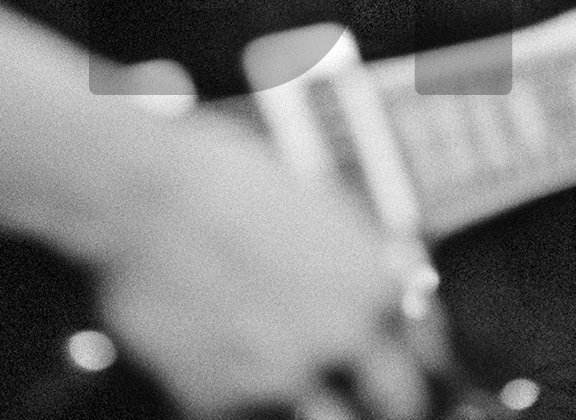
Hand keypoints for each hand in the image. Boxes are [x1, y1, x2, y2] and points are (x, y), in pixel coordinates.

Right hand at [96, 112, 433, 419]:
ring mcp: (282, 376)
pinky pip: (245, 414)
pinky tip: (222, 359)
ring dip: (313, 403)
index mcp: (375, 283)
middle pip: (396, 402)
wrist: (145, 196)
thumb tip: (385, 281)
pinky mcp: (220, 400)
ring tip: (283, 372)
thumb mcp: (321, 203)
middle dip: (383, 398)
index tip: (409, 362)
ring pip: (323, 418)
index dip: (418, 356)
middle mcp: (341, 337)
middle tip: (368, 393)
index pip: (430, 348)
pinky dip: (239, 396)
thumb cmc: (224, 180)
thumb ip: (362, 258)